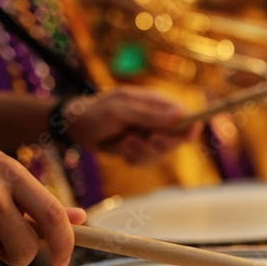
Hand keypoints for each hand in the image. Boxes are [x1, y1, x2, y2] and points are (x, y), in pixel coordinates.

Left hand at [64, 87, 201, 163]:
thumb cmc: (97, 113)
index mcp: (155, 103)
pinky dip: (132, 158)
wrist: (75, 128)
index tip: (190, 135)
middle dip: (159, 144)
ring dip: (141, 152)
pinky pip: (146, 162)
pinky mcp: (139, 150)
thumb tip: (180, 114)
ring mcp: (148, 136)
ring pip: (160, 154)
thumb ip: (150, 115)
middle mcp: (156, 121)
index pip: (184, 114)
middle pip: (175, 140)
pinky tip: (120, 148)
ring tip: (124, 142)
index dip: (190, 125)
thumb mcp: (122, 111)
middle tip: (146, 139)